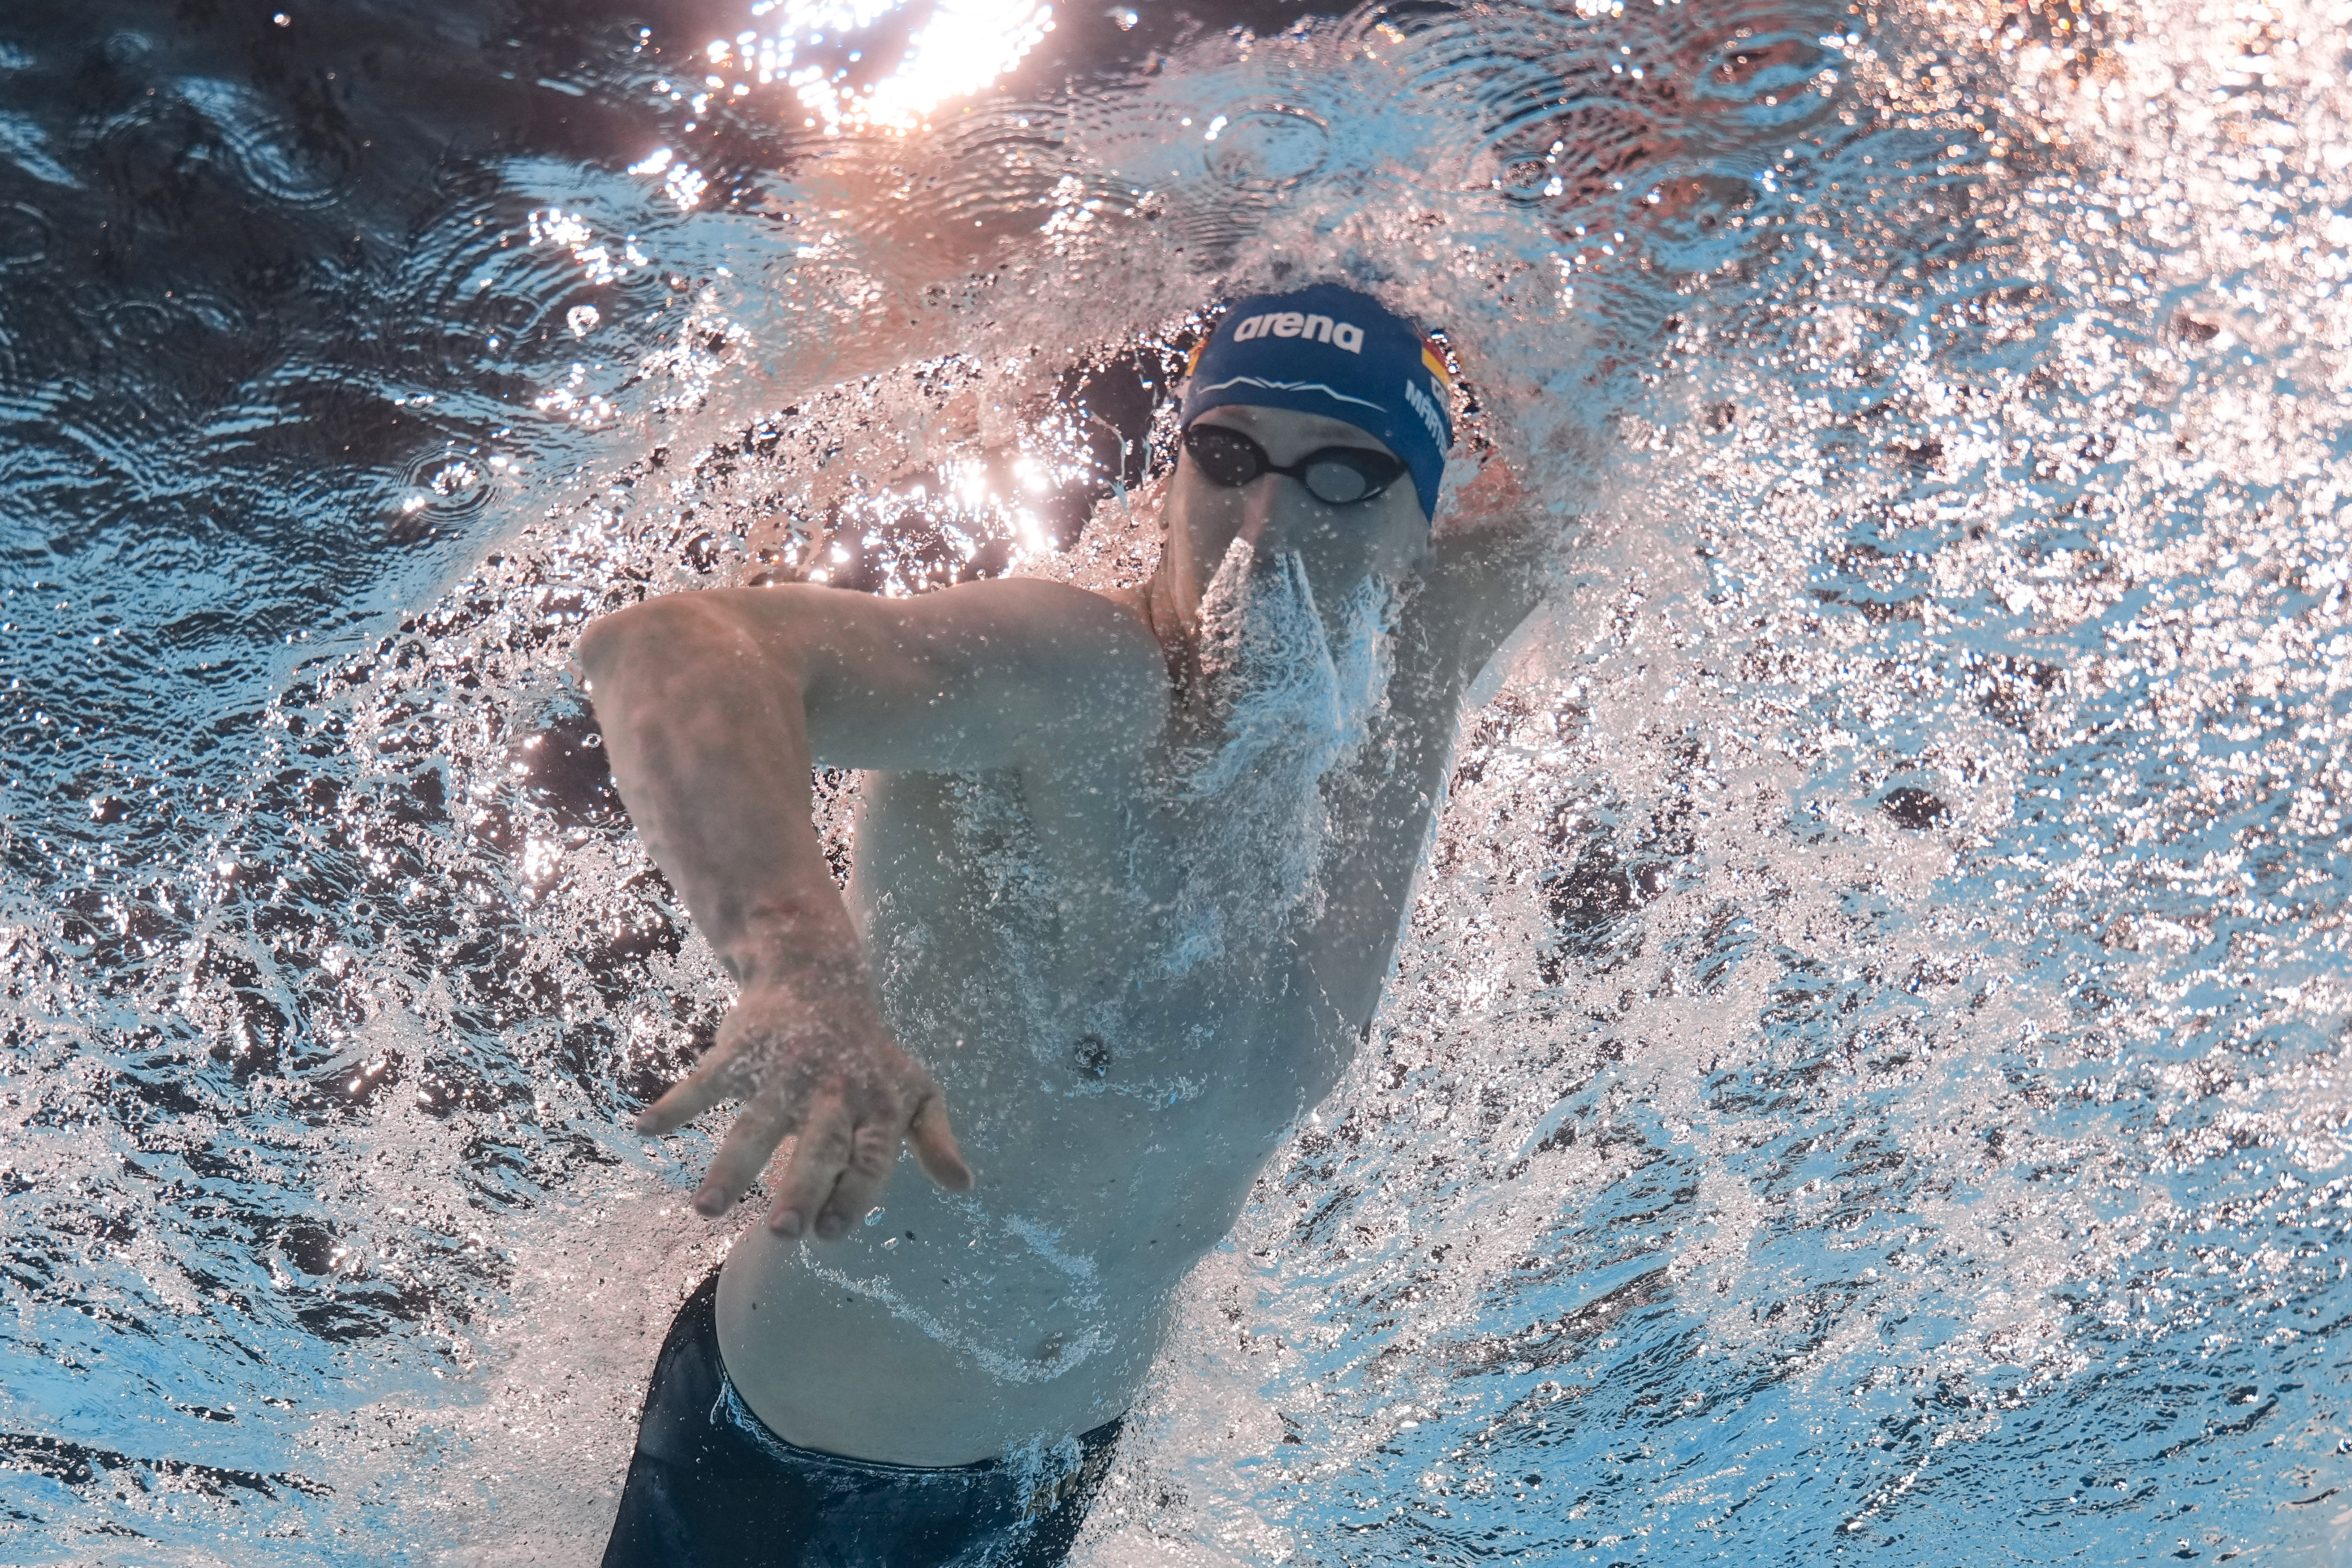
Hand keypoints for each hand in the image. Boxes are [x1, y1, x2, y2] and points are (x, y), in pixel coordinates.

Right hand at [635, 955, 973, 1238]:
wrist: (819, 974)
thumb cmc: (872, 1051)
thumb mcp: (915, 1090)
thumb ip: (934, 1138)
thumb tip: (964, 1186)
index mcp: (876, 1106)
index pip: (870, 1158)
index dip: (854, 1194)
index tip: (832, 1232)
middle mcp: (831, 1091)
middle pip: (817, 1147)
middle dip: (801, 1189)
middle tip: (784, 1233)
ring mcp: (782, 1071)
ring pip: (756, 1125)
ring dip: (731, 1168)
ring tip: (705, 1208)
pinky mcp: (740, 1052)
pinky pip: (704, 1082)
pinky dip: (674, 1104)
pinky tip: (646, 1129)